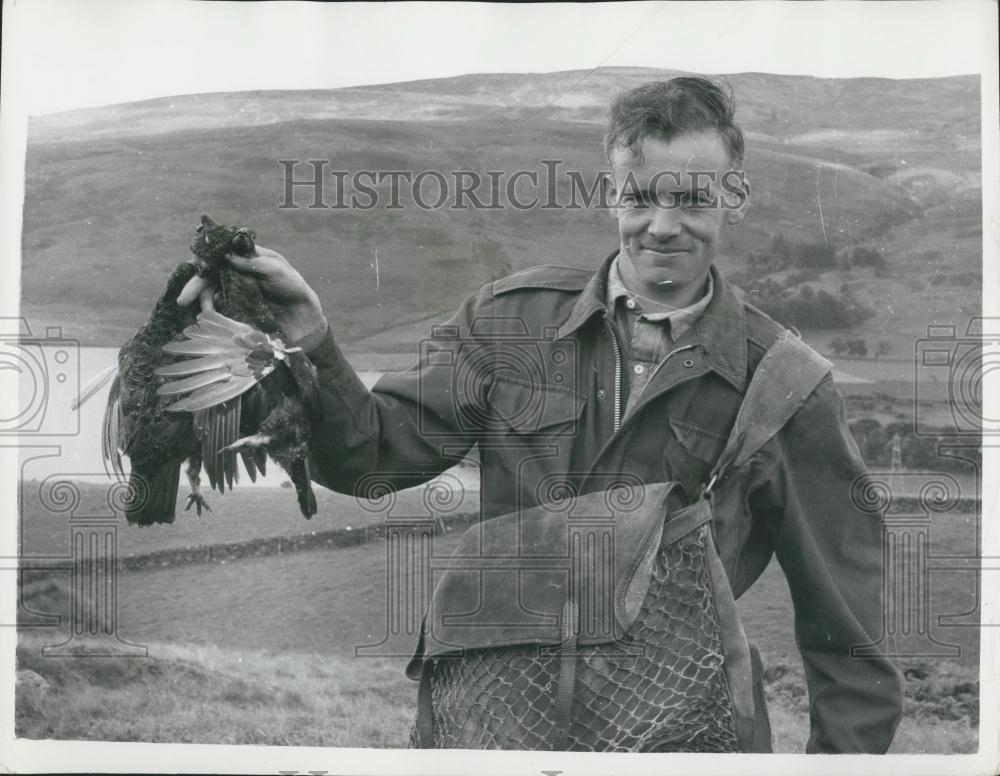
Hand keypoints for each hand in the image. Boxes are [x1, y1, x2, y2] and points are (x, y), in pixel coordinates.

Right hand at [177, 247, 327, 347]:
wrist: (304, 318)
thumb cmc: (293, 287)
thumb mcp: (276, 270)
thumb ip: (253, 263)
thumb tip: (227, 256)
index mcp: (246, 258)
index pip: (218, 253)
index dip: (203, 259)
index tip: (196, 267)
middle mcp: (237, 272)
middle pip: (209, 274)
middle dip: (195, 285)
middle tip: (183, 299)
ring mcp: (236, 291)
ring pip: (210, 292)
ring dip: (203, 301)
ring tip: (204, 313)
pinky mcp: (237, 309)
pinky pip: (218, 308)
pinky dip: (212, 313)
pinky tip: (210, 318)